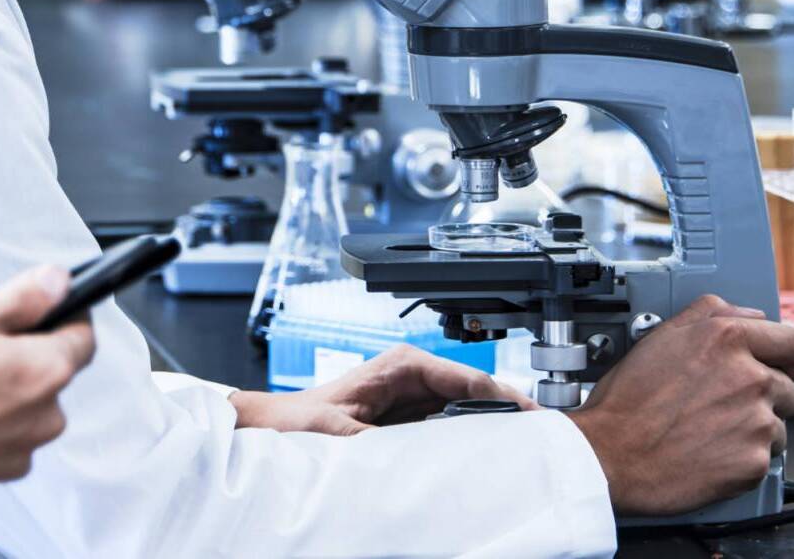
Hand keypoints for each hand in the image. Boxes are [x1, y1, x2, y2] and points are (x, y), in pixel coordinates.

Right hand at [0, 266, 96, 491]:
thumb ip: (25, 298)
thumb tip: (59, 281)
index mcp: (48, 372)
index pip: (83, 339)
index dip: (65, 317)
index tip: (44, 308)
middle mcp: (44, 418)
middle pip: (51, 376)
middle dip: (25, 357)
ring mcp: (18, 453)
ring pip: (25, 410)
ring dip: (4, 394)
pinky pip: (1, 441)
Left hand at [230, 343, 534, 434]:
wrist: (279, 425)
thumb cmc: (303, 417)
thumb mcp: (342, 431)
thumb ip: (381, 443)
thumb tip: (420, 457)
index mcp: (402, 366)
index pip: (468, 377)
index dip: (504, 398)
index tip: (534, 419)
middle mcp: (413, 374)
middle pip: (476, 391)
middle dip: (508, 412)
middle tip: (544, 440)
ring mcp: (414, 395)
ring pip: (469, 408)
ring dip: (494, 427)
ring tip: (526, 450)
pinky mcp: (412, 416)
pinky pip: (453, 424)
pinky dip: (474, 439)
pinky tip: (491, 457)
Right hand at [569, 294, 793, 514]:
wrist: (613, 452)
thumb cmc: (628, 398)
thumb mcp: (658, 336)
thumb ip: (708, 314)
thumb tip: (745, 313)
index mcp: (726, 339)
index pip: (790, 339)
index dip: (788, 351)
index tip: (786, 359)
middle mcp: (750, 377)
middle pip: (789, 386)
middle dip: (766, 393)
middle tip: (727, 401)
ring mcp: (758, 421)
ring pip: (778, 423)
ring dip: (755, 426)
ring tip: (712, 426)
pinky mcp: (757, 461)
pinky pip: (766, 455)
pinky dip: (744, 454)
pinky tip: (711, 447)